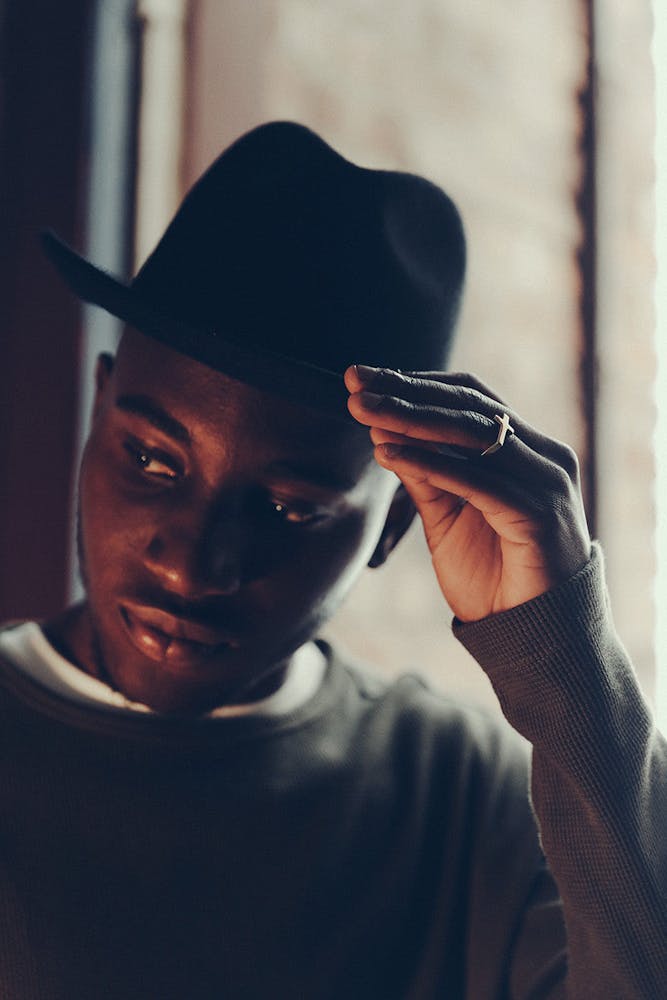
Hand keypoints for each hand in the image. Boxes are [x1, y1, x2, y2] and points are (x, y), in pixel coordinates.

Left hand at [345, 365, 590, 622]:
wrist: (537, 638)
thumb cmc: (495, 579)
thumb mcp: (449, 518)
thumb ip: (426, 477)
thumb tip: (382, 434)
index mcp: (528, 449)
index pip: (469, 397)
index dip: (414, 383)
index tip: (362, 378)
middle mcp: (545, 456)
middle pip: (467, 406)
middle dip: (405, 392)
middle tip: (354, 383)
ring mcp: (548, 482)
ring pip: (471, 436)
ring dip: (410, 420)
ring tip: (363, 411)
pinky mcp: (540, 514)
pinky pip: (477, 481)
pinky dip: (430, 464)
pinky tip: (389, 454)